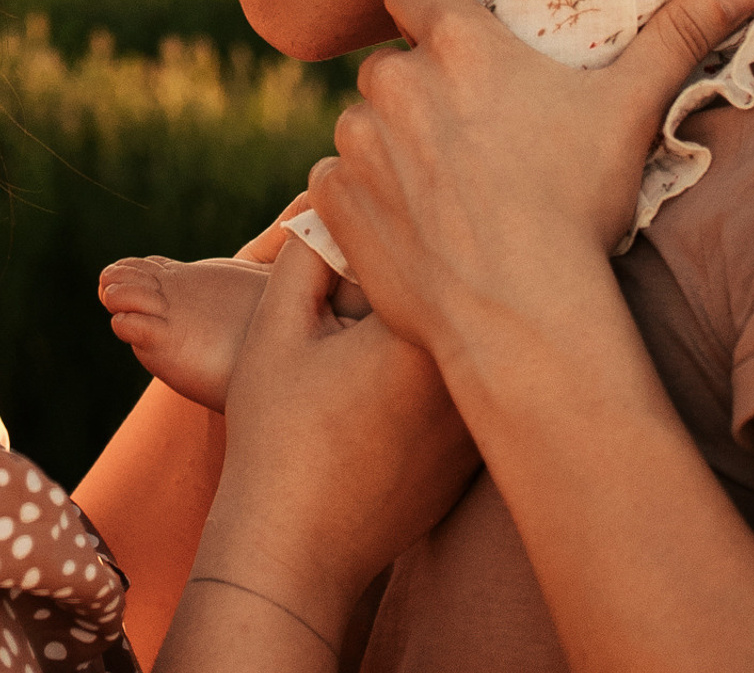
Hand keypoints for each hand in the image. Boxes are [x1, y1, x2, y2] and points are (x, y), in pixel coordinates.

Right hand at [191, 238, 467, 632]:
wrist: (295, 551)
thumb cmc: (277, 436)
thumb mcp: (278, 328)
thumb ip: (308, 253)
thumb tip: (335, 201)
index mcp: (420, 336)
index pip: (424, 251)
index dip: (390, 228)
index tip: (363, 225)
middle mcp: (465, 380)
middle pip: (454, 296)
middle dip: (417, 273)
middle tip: (371, 276)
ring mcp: (476, 428)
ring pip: (465, 345)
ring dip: (432, 325)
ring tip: (370, 337)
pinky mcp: (472, 462)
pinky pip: (465, 394)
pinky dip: (438, 377)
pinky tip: (383, 392)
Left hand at [310, 0, 753, 391]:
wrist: (522, 313)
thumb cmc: (579, 206)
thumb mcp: (631, 111)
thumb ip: (679, 35)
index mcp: (455, 44)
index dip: (423, 7)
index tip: (444, 35)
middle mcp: (393, 79)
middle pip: (392, 64)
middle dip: (418, 91)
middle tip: (468, 138)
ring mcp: (356, 140)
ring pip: (362, 125)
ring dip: (388, 145)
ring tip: (444, 191)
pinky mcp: (333, 198)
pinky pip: (334, 182)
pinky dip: (362, 198)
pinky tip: (410, 227)